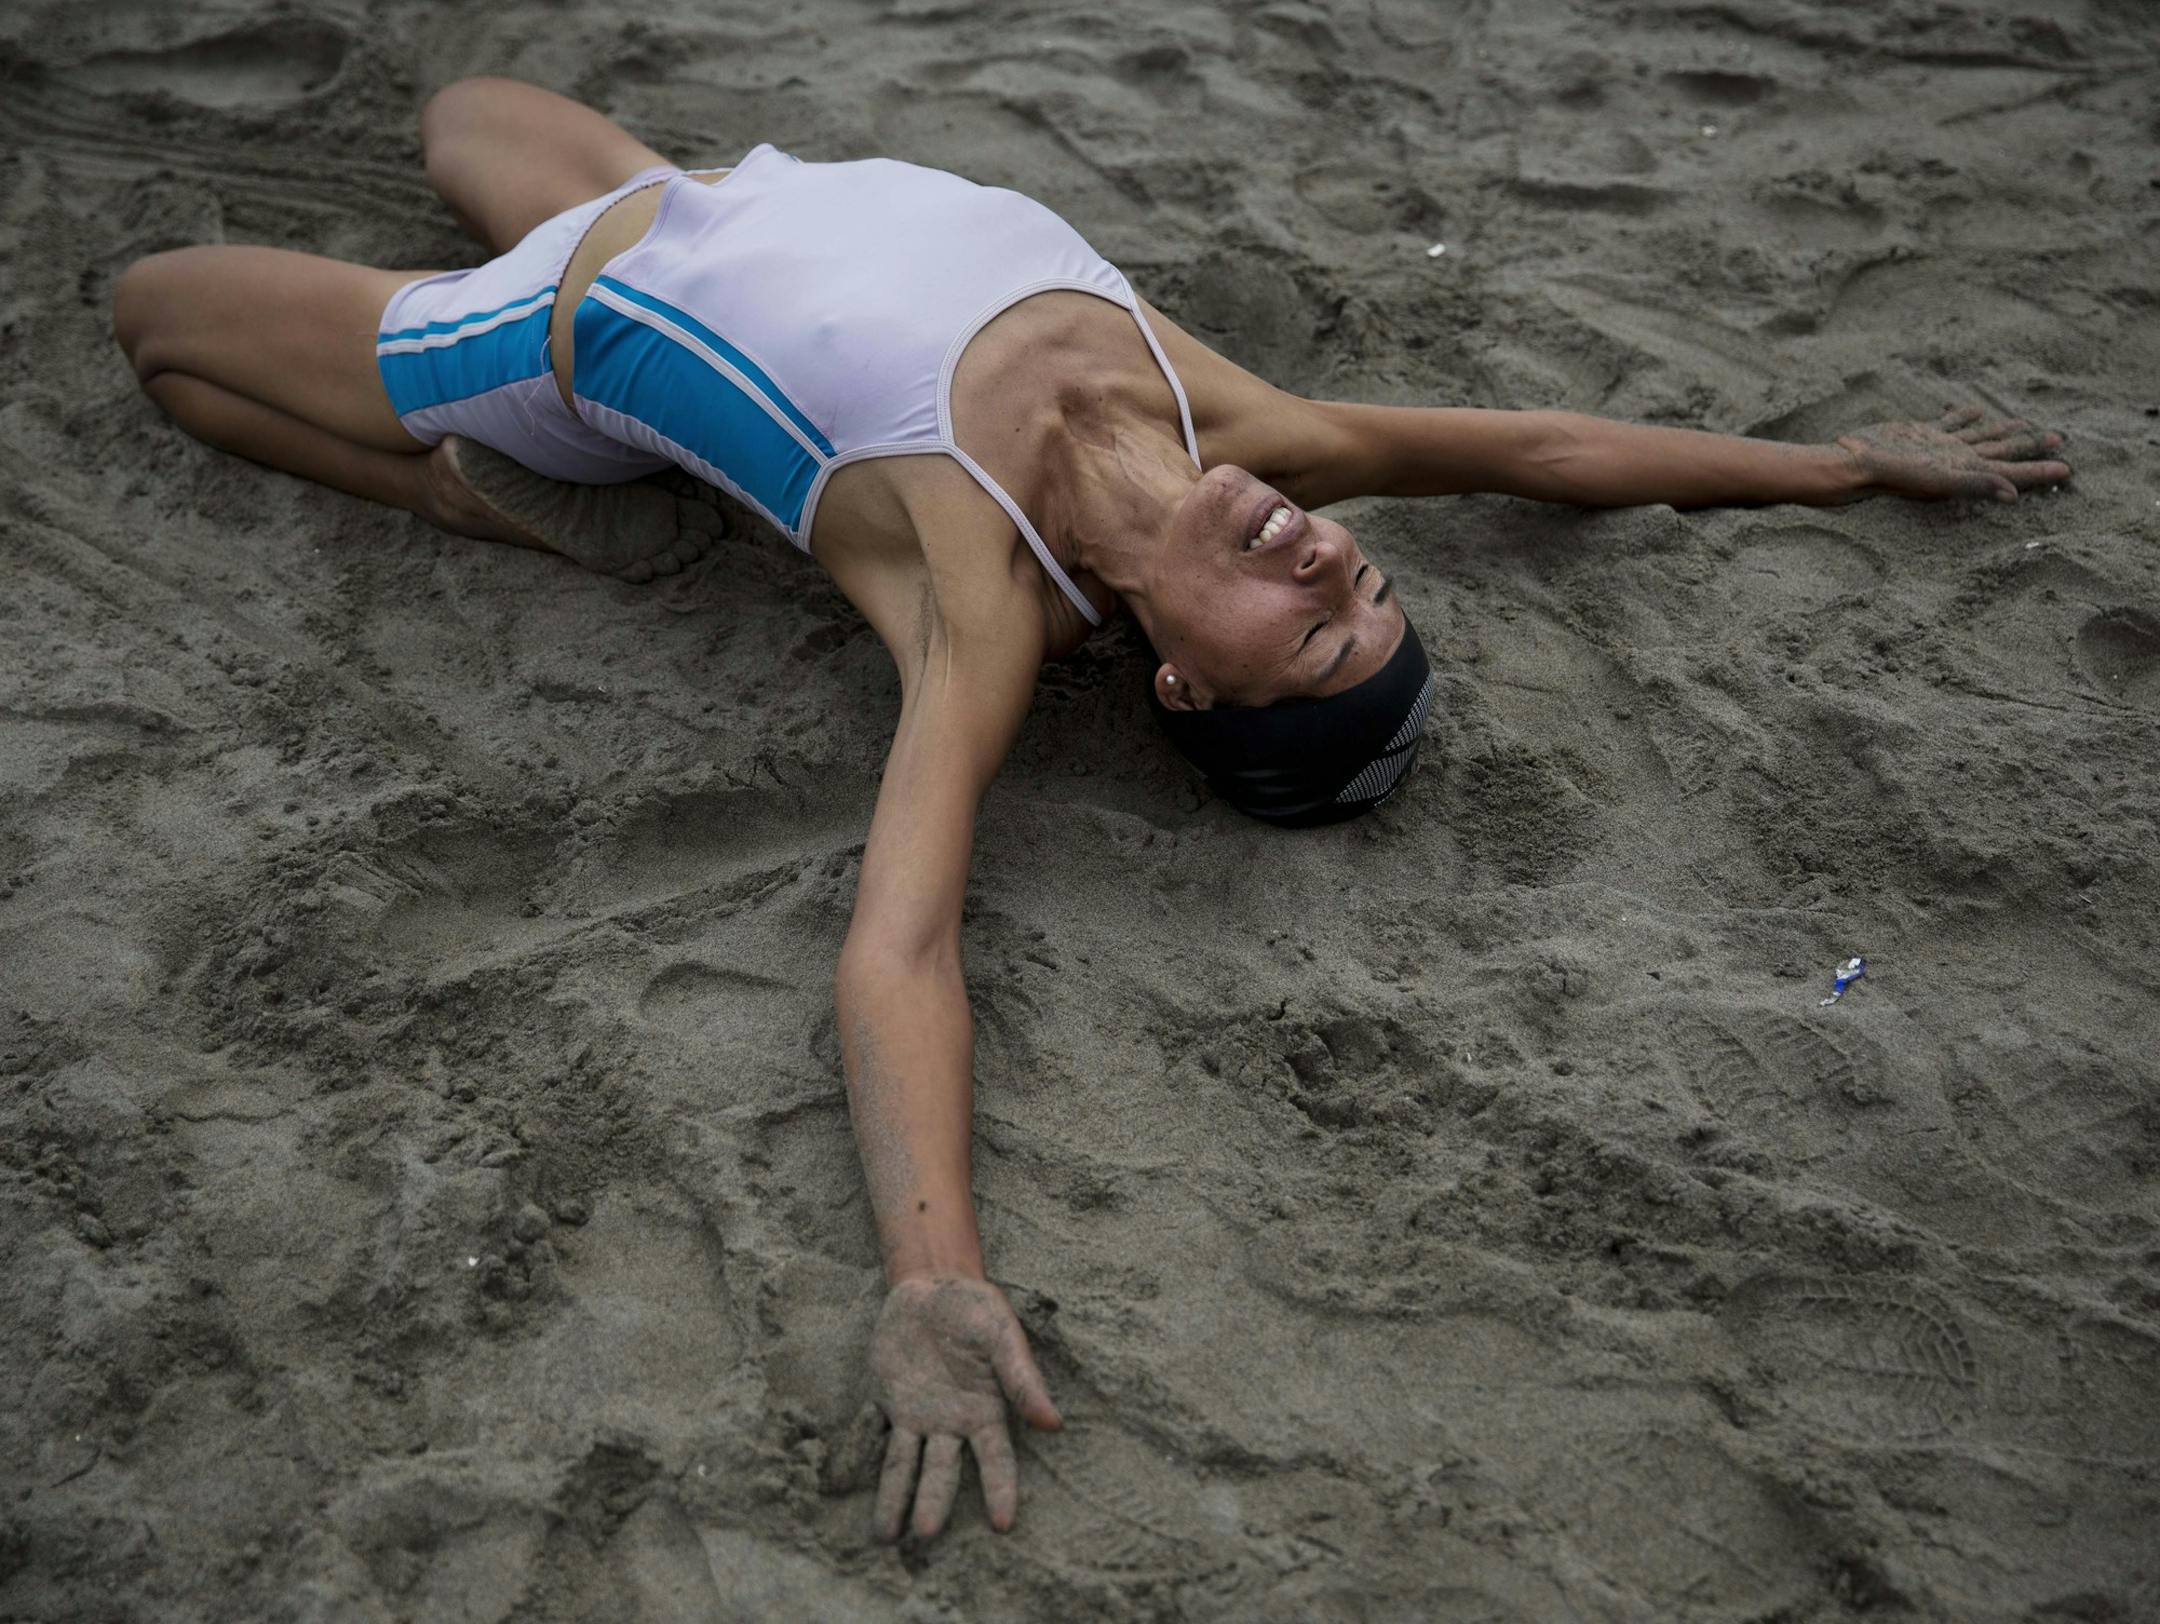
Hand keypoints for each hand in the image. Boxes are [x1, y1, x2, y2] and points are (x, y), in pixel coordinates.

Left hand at [869, 1275, 1061, 1539]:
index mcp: (984, 1411)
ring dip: (894, 1497)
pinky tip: (841, 1483)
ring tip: (886, 1537)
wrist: (933, 1284)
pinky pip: (867, 1432)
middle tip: (925, 1535)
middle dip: (933, 1503)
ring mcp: (914, 1414)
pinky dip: (855, 1455)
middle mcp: (949, 1423)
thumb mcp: (1002, 1336)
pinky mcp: (884, 1398)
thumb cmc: (976, 1309)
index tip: (1003, 1525)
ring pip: (903, 1463)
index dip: (1000, 1490)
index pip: (995, 1459)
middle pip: (941, 1471)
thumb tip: (1053, 1423)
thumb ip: (1022, 1378)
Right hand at [1836, 407, 2069, 502]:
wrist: (1855, 463)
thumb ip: (1977, 484)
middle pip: (2004, 452)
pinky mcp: (1922, 433)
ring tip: (2024, 423)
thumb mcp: (1939, 480)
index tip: (2067, 469)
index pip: (2012, 471)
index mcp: (1967, 472)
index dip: (2040, 471)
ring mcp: (1941, 447)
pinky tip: (1974, 410)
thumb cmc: (1894, 476)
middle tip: (2058, 440)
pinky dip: (1965, 416)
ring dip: (2004, 430)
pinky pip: (1951, 422)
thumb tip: (2013, 496)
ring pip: (1982, 436)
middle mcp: (1958, 460)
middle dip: (2032, 447)